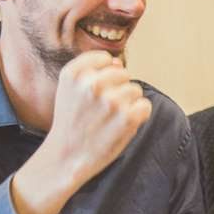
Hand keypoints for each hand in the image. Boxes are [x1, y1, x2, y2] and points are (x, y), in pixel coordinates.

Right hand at [12, 52, 152, 213]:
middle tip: (104, 109)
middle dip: (118, 89)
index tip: (96, 91)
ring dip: (129, 103)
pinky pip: (145, 106)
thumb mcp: (69, 90)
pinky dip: (139, 115)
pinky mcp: (127, 118)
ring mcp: (111, 101)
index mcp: (74, 74)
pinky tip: (124, 124)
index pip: (104, 58)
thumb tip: (118, 61)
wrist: (67, 156)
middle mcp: (92, 84)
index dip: (105, 74)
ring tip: (112, 118)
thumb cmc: (73, 123)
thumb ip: (90, 71)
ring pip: (135, 89)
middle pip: (123, 73)